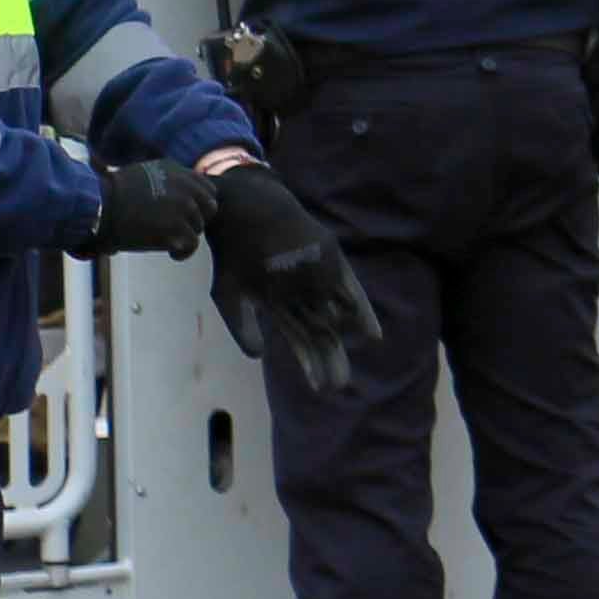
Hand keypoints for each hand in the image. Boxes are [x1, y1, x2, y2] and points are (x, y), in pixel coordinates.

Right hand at [81, 156, 215, 258]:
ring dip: (186, 236)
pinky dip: (183, 252)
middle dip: (197, 219)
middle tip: (181, 229)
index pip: (206, 188)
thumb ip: (163, 183)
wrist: (100, 206)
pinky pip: (192, 244)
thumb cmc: (110, 195)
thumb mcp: (142, 176)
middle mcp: (185, 186)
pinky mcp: (177, 227)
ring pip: (198, 227)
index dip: (199, 203)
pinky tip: (172, 254)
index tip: (187, 214)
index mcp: (176, 171)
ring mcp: (183, 206)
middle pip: (209, 207)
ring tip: (169, 242)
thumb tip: (169, 198)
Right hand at [203, 160, 380, 396]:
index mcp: (281, 305)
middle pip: (321, 332)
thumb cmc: (232, 255)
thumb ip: (243, 326)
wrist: (240, 211)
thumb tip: (257, 356)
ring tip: (346, 366)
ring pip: (336, 315)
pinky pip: (349, 288)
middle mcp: (302, 294)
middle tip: (338, 385)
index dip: (310, 363)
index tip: (320, 387)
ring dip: (344, 340)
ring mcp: (317, 277)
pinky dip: (359, 310)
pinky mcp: (330, 259)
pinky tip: (370, 333)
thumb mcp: (229, 296)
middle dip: (329, 359)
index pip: (301, 340)